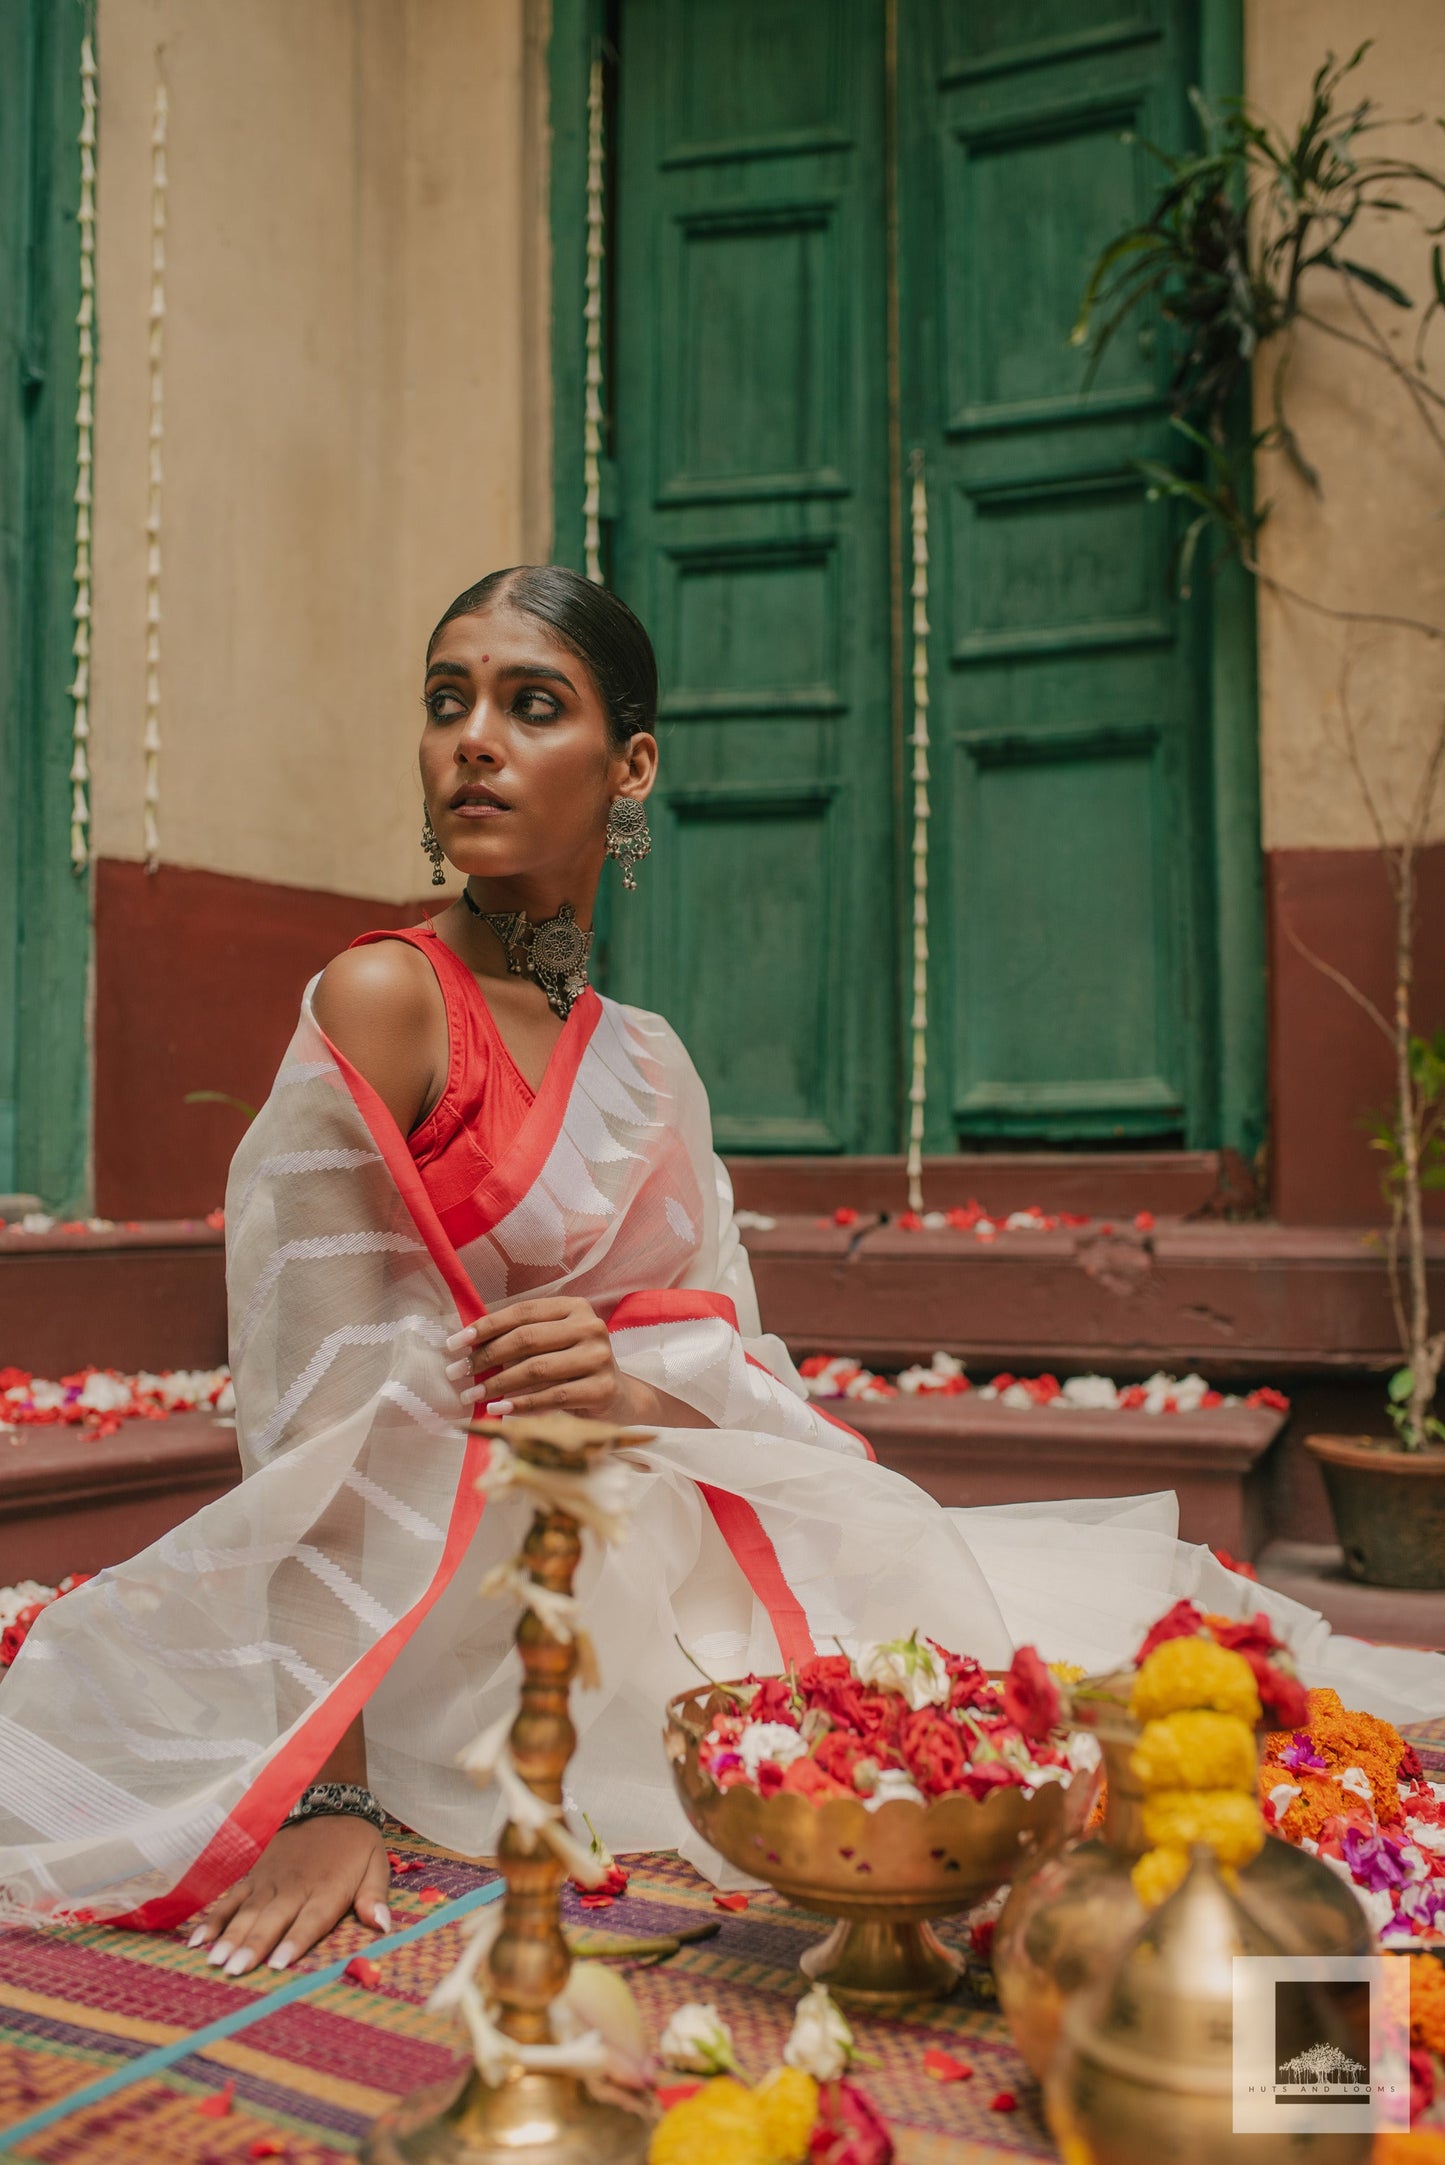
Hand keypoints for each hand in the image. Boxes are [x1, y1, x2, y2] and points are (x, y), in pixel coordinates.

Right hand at [186, 1816, 390, 1974]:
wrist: (330, 1803)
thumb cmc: (355, 1844)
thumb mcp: (376, 1864)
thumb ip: (375, 1896)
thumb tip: (383, 1925)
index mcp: (327, 1888)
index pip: (310, 1919)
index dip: (295, 1941)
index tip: (278, 1963)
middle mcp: (295, 1886)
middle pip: (272, 1919)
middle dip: (253, 1945)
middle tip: (235, 1970)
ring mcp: (270, 1880)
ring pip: (247, 1911)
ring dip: (230, 1936)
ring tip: (214, 1961)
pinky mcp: (254, 1875)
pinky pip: (231, 1898)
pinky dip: (214, 1918)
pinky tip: (197, 1941)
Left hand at [445, 1297, 638, 1421]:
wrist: (616, 1397)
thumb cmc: (572, 1366)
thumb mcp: (552, 1343)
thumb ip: (521, 1338)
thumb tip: (466, 1345)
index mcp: (575, 1307)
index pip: (522, 1312)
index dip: (485, 1326)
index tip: (454, 1344)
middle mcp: (590, 1326)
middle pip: (526, 1339)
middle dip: (485, 1357)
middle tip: (457, 1373)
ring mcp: (599, 1357)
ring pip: (536, 1369)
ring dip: (497, 1384)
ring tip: (471, 1395)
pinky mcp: (601, 1388)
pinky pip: (552, 1397)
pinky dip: (520, 1405)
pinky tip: (498, 1410)